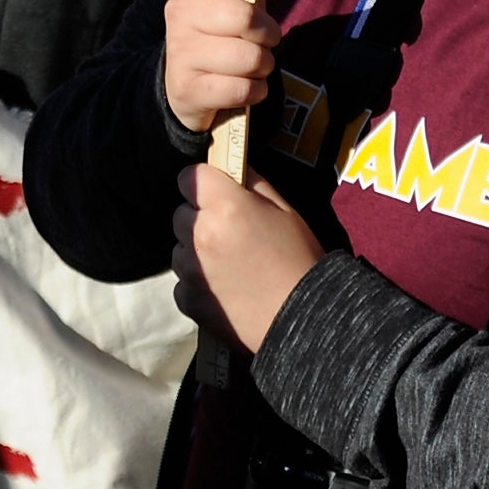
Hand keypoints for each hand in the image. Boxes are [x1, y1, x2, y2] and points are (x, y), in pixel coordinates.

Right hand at [160, 0, 281, 134]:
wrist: (182, 86)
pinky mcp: (187, 88)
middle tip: (263, 39)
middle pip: (246, 16)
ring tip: (250, 65)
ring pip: (250, 57)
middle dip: (269, 33)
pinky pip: (243, 89)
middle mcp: (180, 12)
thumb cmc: (216, 34)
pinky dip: (255, 91)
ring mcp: (181, 51)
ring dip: (263, 66)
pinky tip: (241, 86)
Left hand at [170, 163, 321, 352]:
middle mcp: (199, 234)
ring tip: (231, 267)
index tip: (217, 196)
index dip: (204, 185)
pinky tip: (226, 290)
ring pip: (180, 248)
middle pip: (182, 213)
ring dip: (196, 252)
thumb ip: (252, 182)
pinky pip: (183, 282)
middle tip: (231, 235)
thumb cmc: (301, 260)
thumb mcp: (285, 210)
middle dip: (200, 219)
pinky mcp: (188, 300)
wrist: (307, 320)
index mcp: (224, 206)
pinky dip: (198, 284)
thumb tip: (231, 167)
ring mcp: (190, 270)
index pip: (189, 176)